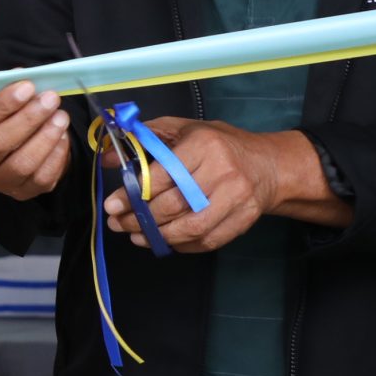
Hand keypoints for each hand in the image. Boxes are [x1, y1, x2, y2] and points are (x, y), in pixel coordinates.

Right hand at [0, 82, 70, 200]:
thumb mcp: (2, 103)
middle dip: (29, 119)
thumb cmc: (6, 121)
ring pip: (22, 163)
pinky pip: (42, 178)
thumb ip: (9, 90)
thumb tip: (24, 76)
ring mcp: (0, 181)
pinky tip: (62, 137)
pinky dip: (56, 155)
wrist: (17, 152)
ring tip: (61, 116)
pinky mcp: (23, 192)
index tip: (28, 86)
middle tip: (51, 99)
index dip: (3, 103)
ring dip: (46, 137)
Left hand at [101, 117, 305, 252]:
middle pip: (174, 204)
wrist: (267, 165)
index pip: (162, 175)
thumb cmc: (219, 145)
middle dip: (140, 219)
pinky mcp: (244, 219)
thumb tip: (108, 157)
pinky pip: (207, 241)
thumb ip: (145, 139)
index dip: (133, 194)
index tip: (112, 206)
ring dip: (158, 237)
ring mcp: (236, 198)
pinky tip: (164, 241)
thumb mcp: (183, 130)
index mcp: (204, 144)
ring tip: (137, 236)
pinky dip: (182, 245)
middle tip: (119, 224)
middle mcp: (223, 170)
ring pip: (190, 227)